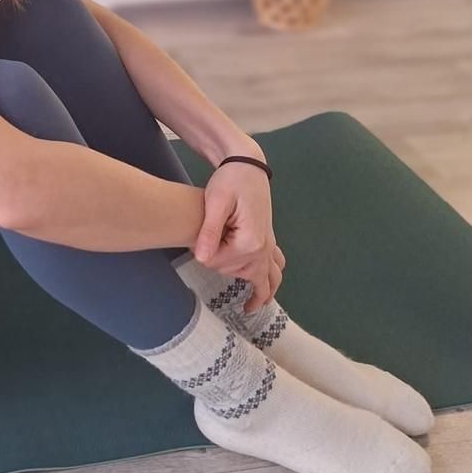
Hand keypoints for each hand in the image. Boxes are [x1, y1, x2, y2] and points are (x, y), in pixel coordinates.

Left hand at [192, 162, 285, 313]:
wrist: (247, 165)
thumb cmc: (230, 180)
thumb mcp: (215, 202)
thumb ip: (209, 231)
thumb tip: (201, 258)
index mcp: (250, 241)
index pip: (218, 263)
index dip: (204, 254)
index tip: (197, 240)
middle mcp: (263, 248)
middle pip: (235, 272)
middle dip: (219, 265)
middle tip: (205, 250)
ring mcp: (269, 246)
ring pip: (261, 278)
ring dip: (255, 289)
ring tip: (250, 307)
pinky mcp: (268, 241)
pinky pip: (275, 268)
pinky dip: (270, 282)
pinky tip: (265, 293)